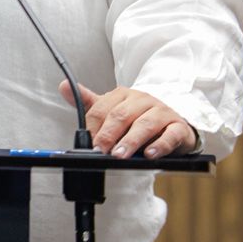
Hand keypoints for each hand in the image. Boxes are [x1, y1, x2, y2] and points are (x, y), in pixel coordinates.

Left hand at [60, 81, 198, 158]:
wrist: (173, 122)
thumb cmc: (138, 118)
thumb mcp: (113, 110)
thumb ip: (90, 103)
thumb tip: (63, 87)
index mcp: (124, 95)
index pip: (103, 108)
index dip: (94, 126)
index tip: (88, 142)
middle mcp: (143, 100)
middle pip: (122, 115)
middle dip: (109, 134)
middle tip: (100, 150)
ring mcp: (162, 112)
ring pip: (145, 124)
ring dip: (131, 141)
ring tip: (120, 154)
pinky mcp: (178, 127)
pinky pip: (170, 135)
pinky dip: (160, 145)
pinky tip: (150, 154)